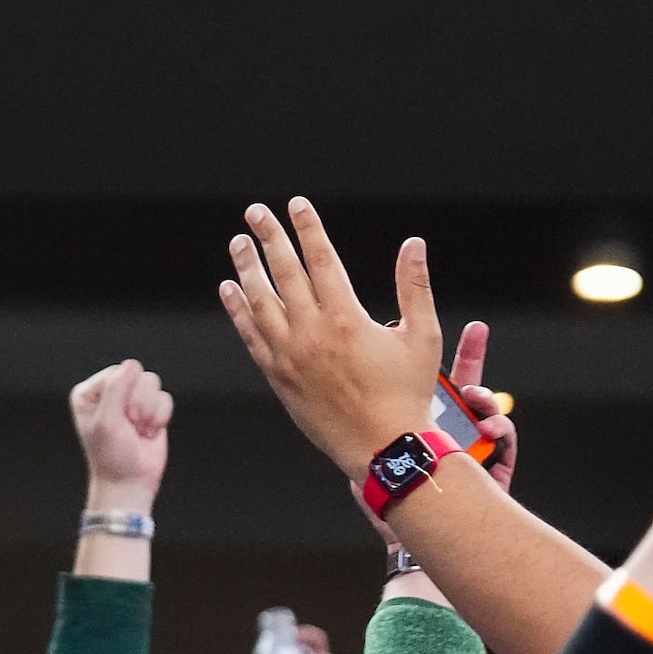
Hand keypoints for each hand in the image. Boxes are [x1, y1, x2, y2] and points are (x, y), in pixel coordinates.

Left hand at [71, 360, 172, 511]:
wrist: (130, 482)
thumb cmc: (112, 456)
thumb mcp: (107, 421)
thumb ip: (117, 389)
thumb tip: (132, 366)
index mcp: (90, 393)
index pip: (117, 373)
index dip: (124, 395)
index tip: (118, 419)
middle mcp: (109, 392)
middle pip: (137, 375)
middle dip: (139, 403)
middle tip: (130, 426)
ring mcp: (131, 400)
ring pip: (153, 383)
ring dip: (150, 411)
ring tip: (139, 429)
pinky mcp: (150, 409)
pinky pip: (165, 398)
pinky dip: (161, 417)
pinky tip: (148, 433)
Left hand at [220, 198, 441, 477]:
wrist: (382, 448)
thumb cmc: (407, 395)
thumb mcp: (422, 337)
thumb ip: (415, 286)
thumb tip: (414, 245)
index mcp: (347, 318)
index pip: (321, 259)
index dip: (307, 228)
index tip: (296, 205)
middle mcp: (312, 333)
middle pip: (283, 273)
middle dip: (268, 237)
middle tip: (255, 212)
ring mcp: (289, 356)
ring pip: (260, 301)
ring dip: (247, 269)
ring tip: (238, 243)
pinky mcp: (277, 377)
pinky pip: (251, 335)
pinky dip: (238, 310)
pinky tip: (230, 289)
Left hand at [347, 316, 514, 546]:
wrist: (415, 547)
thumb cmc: (391, 510)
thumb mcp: (371, 467)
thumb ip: (363, 436)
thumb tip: (341, 403)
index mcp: (416, 426)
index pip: (422, 384)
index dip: (427, 358)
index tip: (416, 331)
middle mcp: (447, 432)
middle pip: (461, 386)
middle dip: (471, 357)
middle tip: (477, 331)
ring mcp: (472, 447)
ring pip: (487, 409)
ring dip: (485, 399)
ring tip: (478, 400)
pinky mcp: (496, 467)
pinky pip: (505, 441)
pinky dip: (502, 431)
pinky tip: (493, 431)